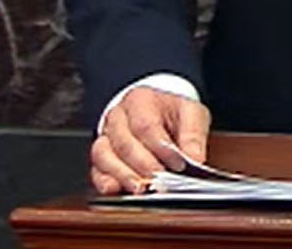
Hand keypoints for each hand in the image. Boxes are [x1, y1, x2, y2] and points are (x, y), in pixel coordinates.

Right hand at [89, 86, 211, 194]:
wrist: (157, 112)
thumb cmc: (171, 113)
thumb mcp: (190, 113)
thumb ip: (193, 135)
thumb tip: (195, 160)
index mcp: (140, 100)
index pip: (146, 125)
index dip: (161, 147)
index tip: (177, 164)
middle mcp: (117, 117)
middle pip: (124, 142)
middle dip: (143, 165)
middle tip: (160, 181)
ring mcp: (106, 137)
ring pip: (104, 156)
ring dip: (123, 175)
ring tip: (141, 188)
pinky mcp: (101, 158)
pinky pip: (96, 171)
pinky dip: (105, 182)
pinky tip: (117, 190)